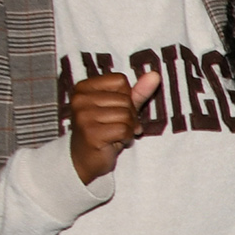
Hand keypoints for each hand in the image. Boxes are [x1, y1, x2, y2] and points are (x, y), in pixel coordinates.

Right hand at [65, 69, 139, 184]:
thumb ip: (137, 92)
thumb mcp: (121, 108)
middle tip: (118, 126)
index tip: (116, 110)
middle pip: (124, 99)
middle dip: (129, 116)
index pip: (120, 80)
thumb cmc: (104, 130)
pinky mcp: (91, 133)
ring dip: (128, 128)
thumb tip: (155, 75)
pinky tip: (115, 141)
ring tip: (116, 134)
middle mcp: (80, 99)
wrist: (86, 159)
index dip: (126, 97)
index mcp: (83, 87)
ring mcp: (83, 116)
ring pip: (126, 115)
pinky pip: (124, 129)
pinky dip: (126, 137)